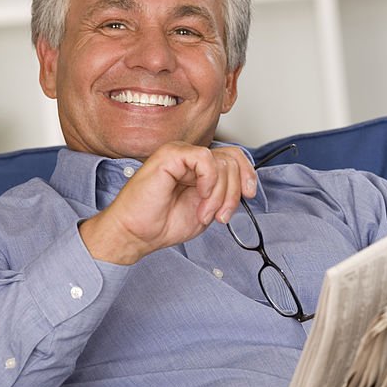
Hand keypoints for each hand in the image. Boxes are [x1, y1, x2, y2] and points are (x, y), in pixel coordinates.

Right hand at [80, 142, 256, 264]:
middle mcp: (190, 157)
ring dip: (220, 194)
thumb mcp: (207, 208)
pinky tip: (199, 195)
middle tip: (220, 216)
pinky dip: (209, 180)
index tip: (249, 194)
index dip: (247, 173)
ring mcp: (179, 153)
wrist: (136, 233)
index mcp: (198, 168)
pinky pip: (205, 157)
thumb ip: (225, 193)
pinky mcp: (170, 154)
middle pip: (232, 160)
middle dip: (233, 193)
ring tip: (204, 212)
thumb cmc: (163, 223)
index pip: (234, 156)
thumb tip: (246, 184)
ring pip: (222, 161)